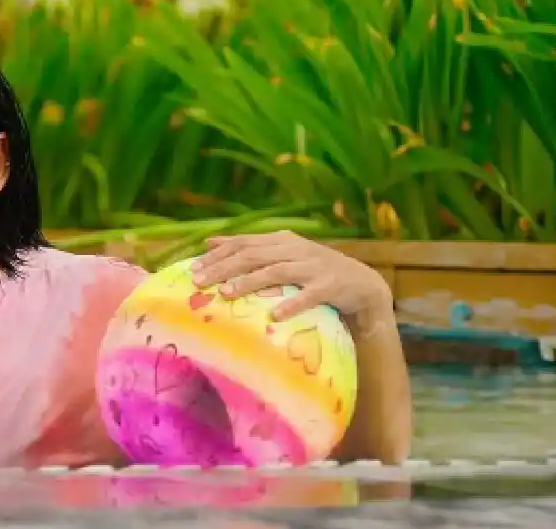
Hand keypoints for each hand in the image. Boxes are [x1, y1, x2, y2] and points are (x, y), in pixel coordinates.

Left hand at [190, 230, 394, 326]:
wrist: (362, 284)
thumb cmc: (313, 271)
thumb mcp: (281, 254)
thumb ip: (248, 247)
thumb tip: (210, 242)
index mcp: (281, 240)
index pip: (243, 243)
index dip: (217, 255)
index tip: (193, 268)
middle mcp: (296, 249)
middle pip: (254, 255)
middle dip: (224, 268)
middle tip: (200, 281)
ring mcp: (314, 266)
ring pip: (277, 272)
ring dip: (250, 282)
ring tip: (227, 293)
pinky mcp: (331, 286)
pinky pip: (309, 295)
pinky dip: (292, 304)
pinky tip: (275, 315)